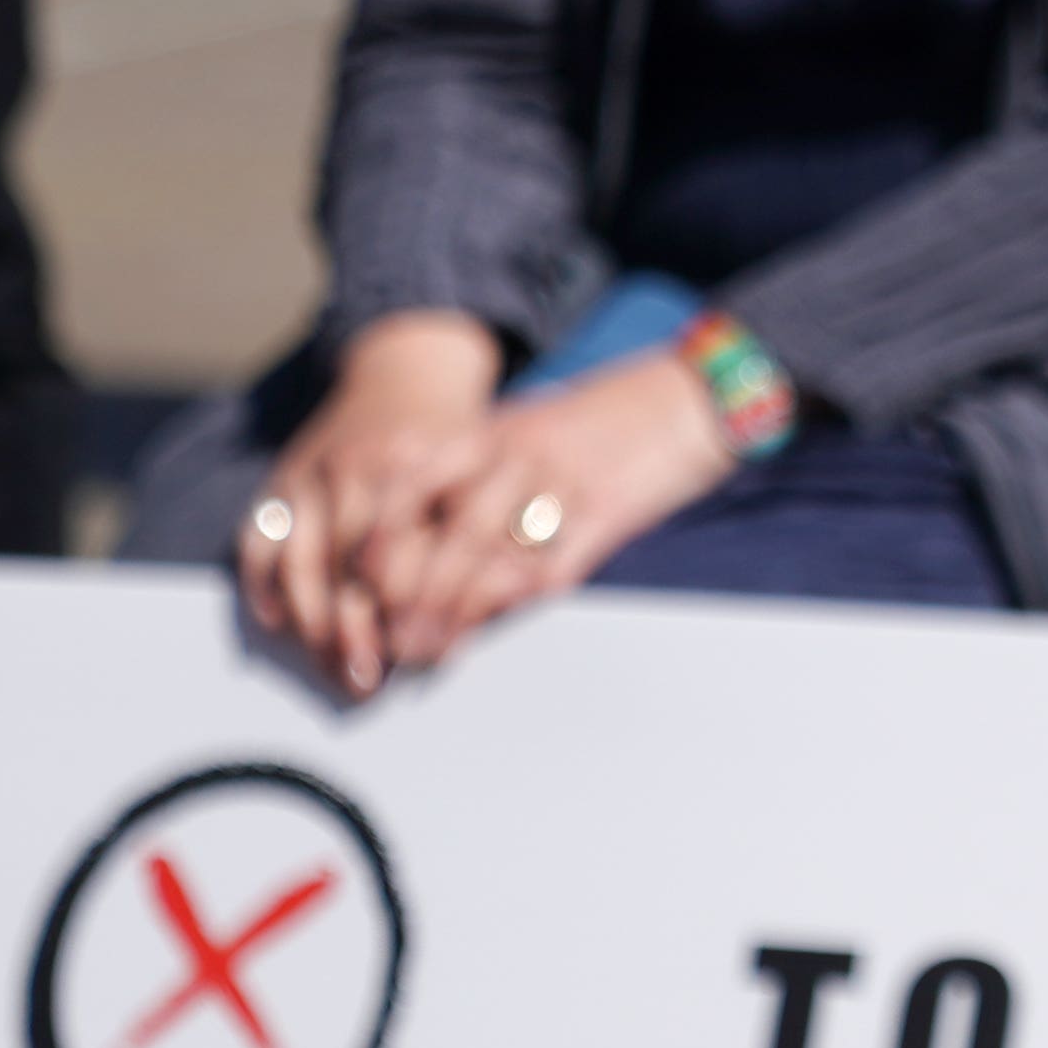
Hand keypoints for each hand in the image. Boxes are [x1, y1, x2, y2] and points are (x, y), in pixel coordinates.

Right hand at [238, 312, 505, 698]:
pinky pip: (259, 533)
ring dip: (310, 620)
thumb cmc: (458, 445)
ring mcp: (314, 469)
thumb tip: (475, 619)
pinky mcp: (283, 474)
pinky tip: (276, 620)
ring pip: (300, 558)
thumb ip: (474, 540)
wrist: (409, 373)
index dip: (402, 613)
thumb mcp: (480, 479)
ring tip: (327, 663)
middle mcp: (360, 468)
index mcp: (417, 469)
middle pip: (348, 567)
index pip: (402, 558)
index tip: (410, 659)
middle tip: (364, 682)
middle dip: (354, 630)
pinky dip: (261, 580)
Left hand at [362, 344, 738, 675]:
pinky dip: (509, 608)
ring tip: (423, 649)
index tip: (355, 575)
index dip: (379, 531)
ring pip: (488, 557)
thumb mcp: (532, 425)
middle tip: (382, 634)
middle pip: (446, 529)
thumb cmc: (608, 418)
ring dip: (450, 612)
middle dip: (408, 589)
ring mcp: (560, 486)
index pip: (414, 479)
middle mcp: (517, 455)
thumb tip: (432, 522)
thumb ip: (483, 466)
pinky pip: (547, 569)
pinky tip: (486, 633)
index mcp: (493, 430)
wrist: (692, 398)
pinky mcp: (603, 517)